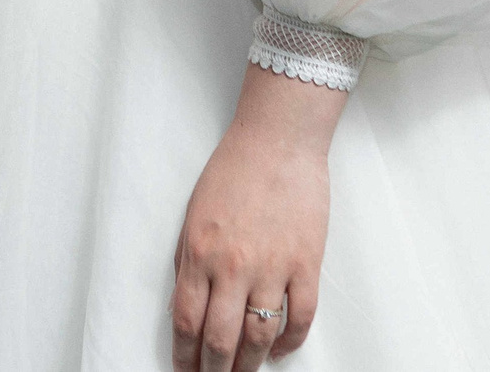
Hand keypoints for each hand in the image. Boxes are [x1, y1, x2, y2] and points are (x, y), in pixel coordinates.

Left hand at [171, 65, 342, 371]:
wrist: (278, 141)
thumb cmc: (233, 171)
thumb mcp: (193, 216)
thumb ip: (189, 262)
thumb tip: (188, 307)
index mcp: (199, 253)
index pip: (186, 323)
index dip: (184, 356)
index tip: (184, 370)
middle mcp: (233, 267)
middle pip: (220, 340)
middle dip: (214, 370)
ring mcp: (272, 268)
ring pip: (258, 338)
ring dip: (248, 365)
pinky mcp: (306, 264)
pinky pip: (299, 319)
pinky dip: (288, 342)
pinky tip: (278, 350)